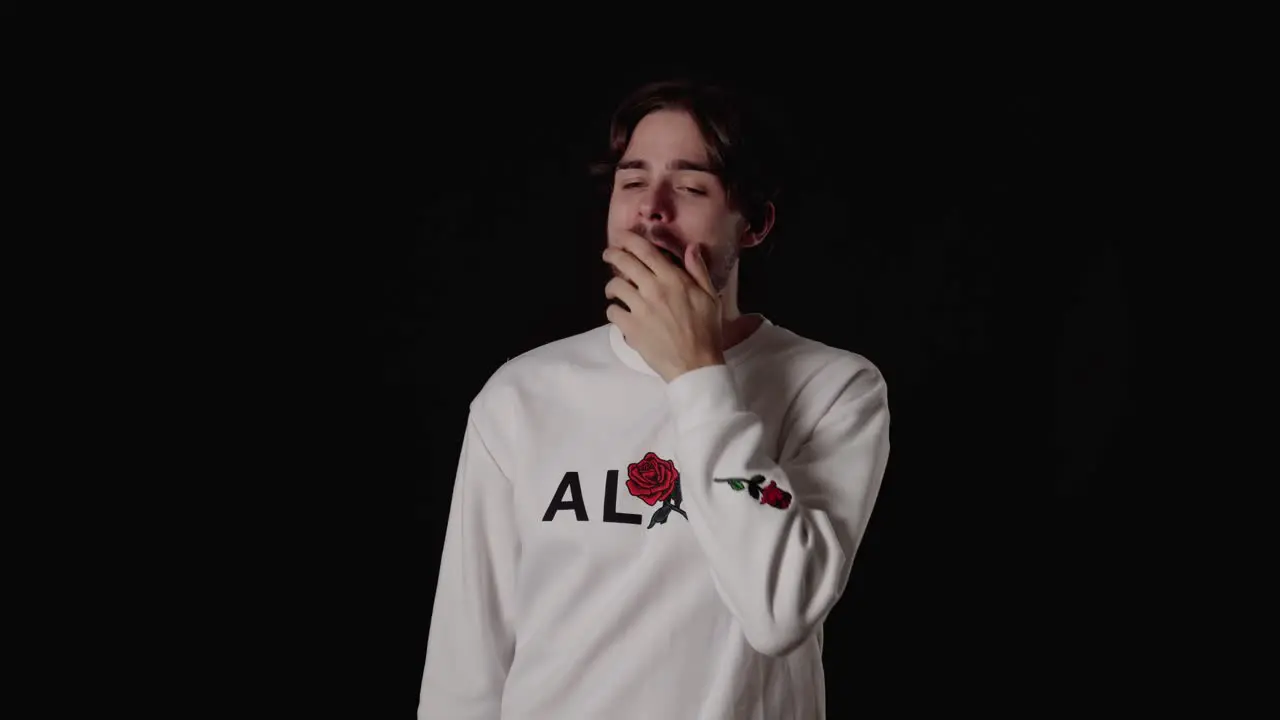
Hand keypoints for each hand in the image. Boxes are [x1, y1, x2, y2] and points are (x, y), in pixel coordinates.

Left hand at [603, 230, 725, 382]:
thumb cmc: (707, 331)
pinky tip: (619, 313)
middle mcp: (653, 289)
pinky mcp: (630, 328)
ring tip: (614, 291)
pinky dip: (613, 310)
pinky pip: (612, 311)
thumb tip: (691, 247)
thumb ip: (699, 271)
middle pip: (624, 263)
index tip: (621, 236)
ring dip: (612, 286)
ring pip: (614, 286)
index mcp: (673, 279)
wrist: (696, 364)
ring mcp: (640, 309)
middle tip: (609, 255)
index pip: (646, 251)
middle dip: (612, 255)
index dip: (629, 240)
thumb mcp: (711, 297)